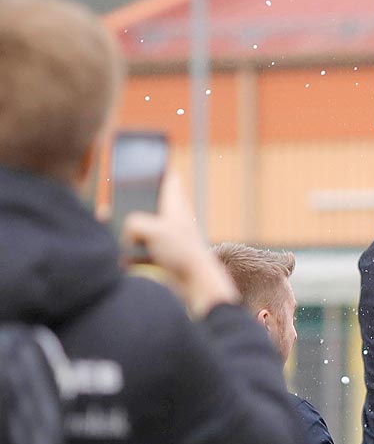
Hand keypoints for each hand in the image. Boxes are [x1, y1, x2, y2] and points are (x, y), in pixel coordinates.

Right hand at [119, 171, 238, 316]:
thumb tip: (126, 236)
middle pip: (147, 202)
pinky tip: (124, 259)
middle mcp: (172, 218)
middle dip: (127, 203)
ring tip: (107, 225)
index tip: (147, 158)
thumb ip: (133, 223)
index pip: (169, 178)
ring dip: (125, 231)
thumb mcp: (152, 230)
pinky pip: (140, 251)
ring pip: (140, 227)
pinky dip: (130, 254)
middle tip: (109, 202)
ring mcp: (167, 237)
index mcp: (174, 204)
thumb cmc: (181, 253)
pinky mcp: (162, 256)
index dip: (157, 167)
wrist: (197, 286)